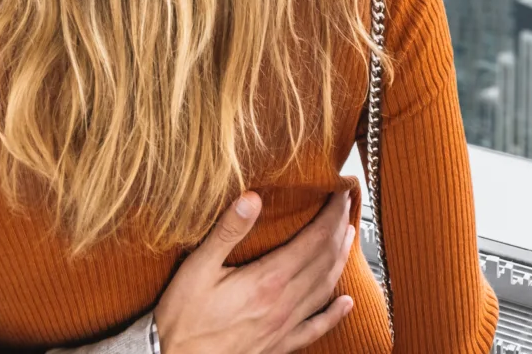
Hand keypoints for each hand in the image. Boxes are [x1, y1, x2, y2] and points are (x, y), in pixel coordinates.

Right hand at [155, 190, 358, 353]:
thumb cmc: (182, 319)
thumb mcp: (197, 269)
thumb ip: (227, 232)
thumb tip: (252, 197)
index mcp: (267, 281)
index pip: (314, 241)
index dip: (331, 215)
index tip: (339, 193)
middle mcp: (283, 305)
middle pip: (324, 261)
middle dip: (339, 230)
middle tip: (345, 207)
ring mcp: (284, 328)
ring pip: (324, 289)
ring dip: (340, 261)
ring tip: (348, 238)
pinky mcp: (279, 346)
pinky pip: (315, 328)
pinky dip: (334, 314)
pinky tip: (346, 304)